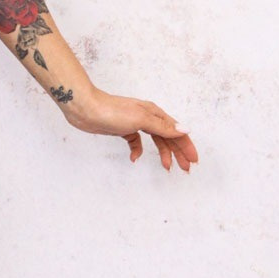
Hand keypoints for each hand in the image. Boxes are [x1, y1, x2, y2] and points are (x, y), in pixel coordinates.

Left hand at [63, 88, 197, 171]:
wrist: (85, 108)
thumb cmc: (112, 111)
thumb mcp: (141, 119)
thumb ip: (163, 127)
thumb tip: (185, 130)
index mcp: (155, 113)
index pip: (177, 131)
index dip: (186, 146)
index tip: (193, 160)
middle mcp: (147, 117)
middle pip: (168, 137)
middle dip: (178, 152)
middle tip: (185, 169)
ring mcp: (135, 123)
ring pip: (155, 140)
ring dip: (163, 153)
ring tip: (167, 167)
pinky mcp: (122, 129)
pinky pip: (136, 142)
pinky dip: (138, 151)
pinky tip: (134, 159)